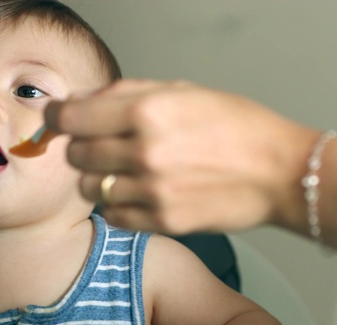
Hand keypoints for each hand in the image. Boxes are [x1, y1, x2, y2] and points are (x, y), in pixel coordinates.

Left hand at [46, 79, 315, 234]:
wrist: (279, 172)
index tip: (58, 120)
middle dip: (81, 147)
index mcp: (146, 110)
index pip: (70, 118)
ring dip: (99, 178)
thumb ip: (123, 93)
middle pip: (75, 154)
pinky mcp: (162, 221)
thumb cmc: (234, 125)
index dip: (57, 118)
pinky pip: (113, 215)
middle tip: (101, 145)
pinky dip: (118, 205)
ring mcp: (152, 190)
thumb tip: (77, 101)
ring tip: (124, 170)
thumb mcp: (181, 91)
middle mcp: (145, 150)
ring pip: (90, 188)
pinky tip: (138, 192)